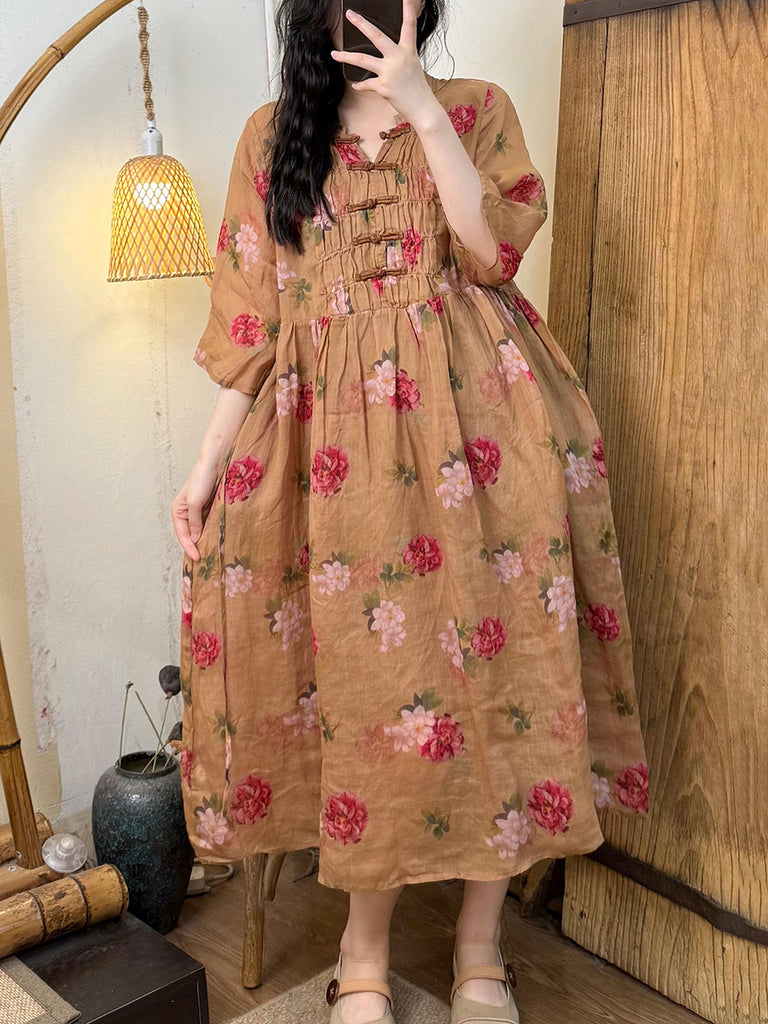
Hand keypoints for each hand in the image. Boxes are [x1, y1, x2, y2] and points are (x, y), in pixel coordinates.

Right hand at [171, 459, 219, 560]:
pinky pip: (211, 524)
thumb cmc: (201, 479)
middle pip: (191, 535)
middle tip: (206, 561)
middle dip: (197, 546)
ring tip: (213, 554)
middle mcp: (187, 513)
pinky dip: (214, 532)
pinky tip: (219, 540)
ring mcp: (200, 512)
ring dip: (207, 541)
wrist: (217, 464)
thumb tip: (195, 540)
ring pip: (202, 531)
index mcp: (178, 511)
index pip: (183, 535)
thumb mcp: (195, 503)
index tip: (197, 558)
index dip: (189, 547)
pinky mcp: (211, 509)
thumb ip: (194, 522)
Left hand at [330, 0, 438, 128]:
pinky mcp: (383, 87)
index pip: (409, 26)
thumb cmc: (417, 87)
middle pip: (376, 36)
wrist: (422, 107)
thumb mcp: (412, 64)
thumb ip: (399, 54)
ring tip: (334, 54)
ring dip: (346, 57)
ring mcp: (389, 72)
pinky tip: (355, 84)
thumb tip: (385, 49)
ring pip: (362, 60)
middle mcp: (398, 58)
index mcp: (408, 50)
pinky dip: (360, 85)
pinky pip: (366, 84)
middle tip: (349, 14)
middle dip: (361, 24)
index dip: (408, 10)